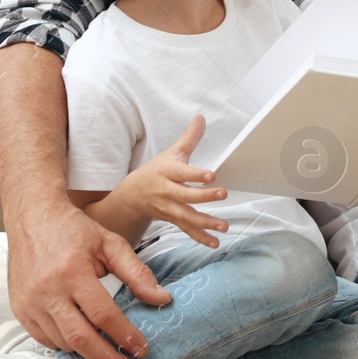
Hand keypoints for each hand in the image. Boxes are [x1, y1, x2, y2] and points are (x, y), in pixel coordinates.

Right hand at [4, 199, 169, 358]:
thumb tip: (162, 299)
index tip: (142, 348)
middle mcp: (47, 290)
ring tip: (111, 357)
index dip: (124, 335)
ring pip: (63, 342)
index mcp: (72, 271)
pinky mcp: (19, 309)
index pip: (103, 314)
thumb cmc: (73, 230)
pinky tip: (85, 345)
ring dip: (88, 355)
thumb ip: (138, 273)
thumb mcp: (111, 244)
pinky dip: (66, 346)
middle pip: (81, 338)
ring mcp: (29, 302)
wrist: (33, 218)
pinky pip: (45, 339)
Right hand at [108, 114, 229, 247]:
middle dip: (204, 196)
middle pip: (186, 195)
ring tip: (223, 226)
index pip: (182, 173)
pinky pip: (186, 230)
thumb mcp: (171, 152)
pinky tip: (215, 242)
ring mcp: (169, 208)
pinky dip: (200, 237)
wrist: (133, 194)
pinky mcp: (172, 220)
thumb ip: (189, 137)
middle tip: (223, 193)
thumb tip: (201, 116)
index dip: (196, 174)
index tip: (212, 174)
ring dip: (205, 223)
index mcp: (168, 172)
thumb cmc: (158, 170)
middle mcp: (167, 191)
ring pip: (187, 216)